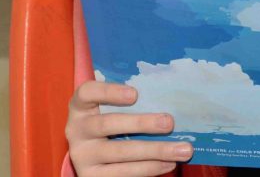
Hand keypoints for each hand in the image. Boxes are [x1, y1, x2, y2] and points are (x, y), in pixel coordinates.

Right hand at [66, 80, 192, 176]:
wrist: (91, 155)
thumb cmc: (110, 121)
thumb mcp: (110, 108)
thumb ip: (130, 102)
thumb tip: (171, 97)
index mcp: (80, 106)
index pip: (88, 92)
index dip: (109, 92)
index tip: (135, 94)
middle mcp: (76, 130)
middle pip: (108, 124)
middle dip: (142, 124)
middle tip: (170, 122)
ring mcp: (82, 156)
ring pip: (120, 153)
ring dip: (155, 151)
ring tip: (183, 150)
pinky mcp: (91, 176)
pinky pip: (123, 173)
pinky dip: (150, 168)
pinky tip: (168, 163)